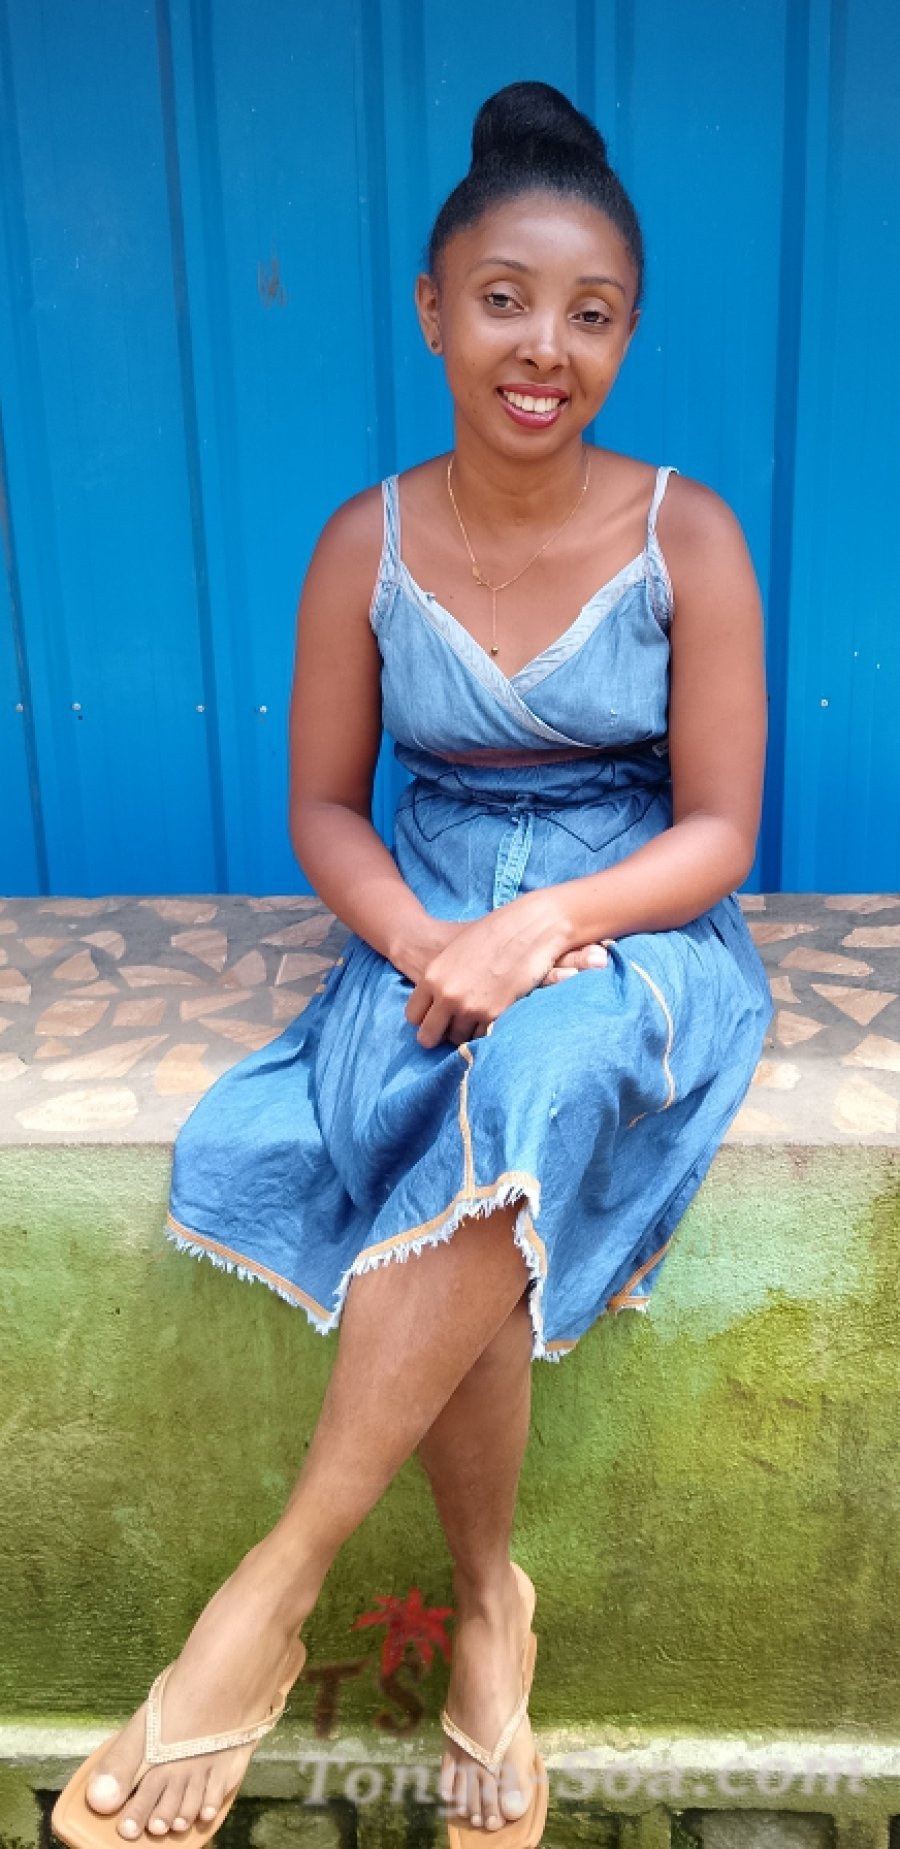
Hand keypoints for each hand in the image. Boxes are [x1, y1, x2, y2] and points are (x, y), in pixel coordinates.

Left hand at [403, 894, 608, 1048]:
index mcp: (432, 976)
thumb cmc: (491, 934)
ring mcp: (469, 1007)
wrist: (527, 928)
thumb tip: (437, 999)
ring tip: (473, 1018)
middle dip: (436, 1036)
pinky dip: (484, 1030)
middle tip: (447, 1031)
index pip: (413, 1015)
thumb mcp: (454, 952)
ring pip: (457, 1039)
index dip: (423, 1019)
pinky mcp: (493, 1014)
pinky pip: (481, 1035)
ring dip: (464, 1033)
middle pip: (428, 1036)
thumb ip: (441, 978)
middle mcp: (446, 995)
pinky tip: (489, 1016)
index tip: (433, 1018)